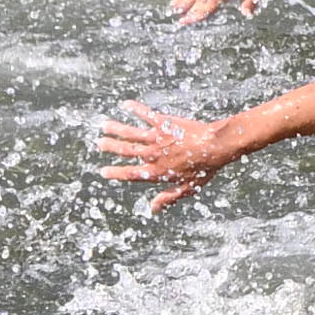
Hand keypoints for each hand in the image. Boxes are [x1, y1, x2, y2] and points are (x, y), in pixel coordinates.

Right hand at [90, 102, 235, 213]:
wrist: (216, 145)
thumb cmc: (205, 167)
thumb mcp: (188, 188)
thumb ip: (168, 197)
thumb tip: (152, 209)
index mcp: (157, 172)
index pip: (130, 173)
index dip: (115, 173)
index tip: (103, 171)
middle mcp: (153, 155)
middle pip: (126, 150)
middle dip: (111, 147)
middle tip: (99, 144)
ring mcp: (157, 138)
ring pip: (131, 133)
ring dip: (116, 129)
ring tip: (104, 125)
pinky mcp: (164, 123)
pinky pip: (146, 115)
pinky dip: (135, 110)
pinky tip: (125, 105)